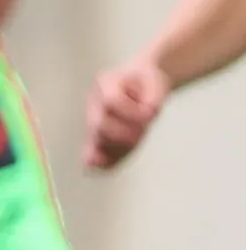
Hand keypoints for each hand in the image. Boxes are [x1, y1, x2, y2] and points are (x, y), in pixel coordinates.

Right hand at [84, 56, 169, 172]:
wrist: (138, 82)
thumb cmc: (147, 81)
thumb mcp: (156, 81)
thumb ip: (154, 96)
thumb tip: (149, 112)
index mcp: (106, 82)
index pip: (111, 100)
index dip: (131, 112)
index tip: (151, 115)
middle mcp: (94, 100)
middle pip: (98, 123)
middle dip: (122, 134)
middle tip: (142, 133)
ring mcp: (93, 116)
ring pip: (96, 137)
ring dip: (115, 146)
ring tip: (134, 144)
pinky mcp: (97, 133)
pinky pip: (94, 148)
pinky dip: (100, 158)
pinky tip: (98, 168)